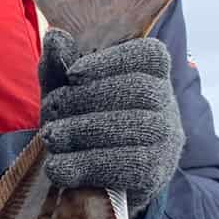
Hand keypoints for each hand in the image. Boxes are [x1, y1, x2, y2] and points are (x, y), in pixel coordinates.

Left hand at [39, 28, 184, 212]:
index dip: (111, 61)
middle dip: (87, 99)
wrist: (95, 182)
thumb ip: (59, 65)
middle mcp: (168, 104)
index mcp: (152, 75)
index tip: (72, 74)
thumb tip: (55, 36)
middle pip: (139, 90)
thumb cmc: (84, 123)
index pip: (148, 55)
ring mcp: (167, 141)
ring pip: (136, 127)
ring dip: (84, 131)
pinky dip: (88, 165)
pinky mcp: (156, 175)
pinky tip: (59, 167)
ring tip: (51, 137)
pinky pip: (129, 166)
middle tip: (50, 111)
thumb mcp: (66, 92)